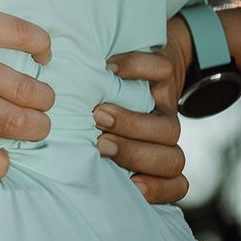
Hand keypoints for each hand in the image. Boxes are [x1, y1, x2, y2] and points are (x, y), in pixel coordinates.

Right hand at [93, 15, 195, 203]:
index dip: (159, 190)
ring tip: (99, 114)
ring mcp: (165, 104)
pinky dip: (134, 70)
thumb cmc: (106, 106)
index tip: (131, 185)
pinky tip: (108, 72)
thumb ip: (92, 157)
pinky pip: (160, 71)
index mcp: (154, 156)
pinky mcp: (164, 69)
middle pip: (171, 160)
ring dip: (132, 123)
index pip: (175, 184)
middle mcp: (163, 134)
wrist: (149, 51)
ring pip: (169, 128)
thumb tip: (65, 173)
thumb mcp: (101, 136)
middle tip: (100, 144)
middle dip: (133, 155)